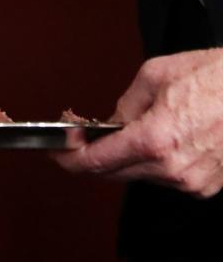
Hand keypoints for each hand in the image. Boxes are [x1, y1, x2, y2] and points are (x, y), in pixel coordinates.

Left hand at [55, 49, 222, 198]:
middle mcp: (172, 168)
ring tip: (126, 129)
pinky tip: (159, 139)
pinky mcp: (206, 187)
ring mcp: (191, 181)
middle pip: (113, 172)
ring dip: (125, 156)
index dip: (68, 158)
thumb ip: (125, 104)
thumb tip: (111, 122)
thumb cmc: (217, 77)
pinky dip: (153, 161)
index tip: (56, 151)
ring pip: (138, 175)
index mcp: (154, 140)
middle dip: (92, 153)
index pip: (95, 162)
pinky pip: (165, 176)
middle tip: (81, 132)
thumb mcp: (157, 75)